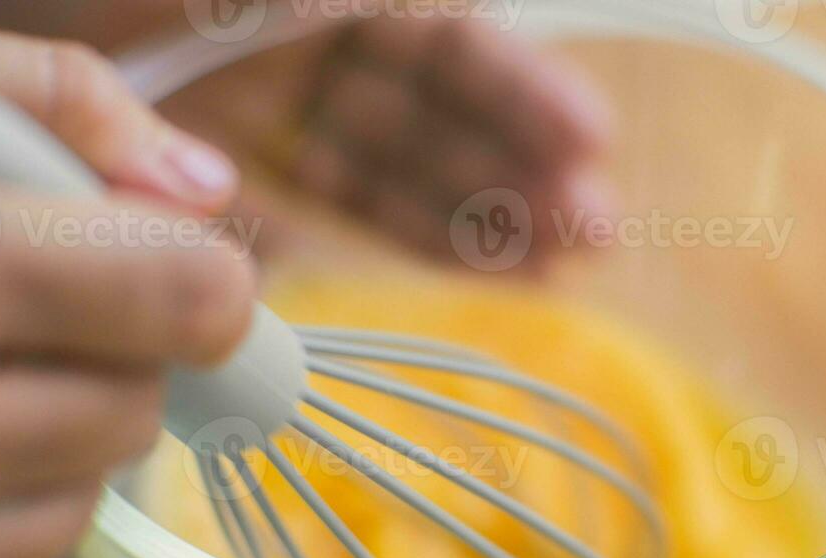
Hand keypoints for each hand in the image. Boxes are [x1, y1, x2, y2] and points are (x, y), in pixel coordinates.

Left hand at [154, 8, 613, 266]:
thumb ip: (339, 6)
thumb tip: (446, 37)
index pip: (453, 38)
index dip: (524, 90)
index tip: (592, 140)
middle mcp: (312, 34)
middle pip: (440, 108)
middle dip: (522, 165)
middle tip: (597, 230)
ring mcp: (270, 98)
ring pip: (401, 163)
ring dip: (481, 211)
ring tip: (559, 265)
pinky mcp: (228, 157)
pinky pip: (333, 202)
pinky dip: (400, 232)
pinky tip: (481, 265)